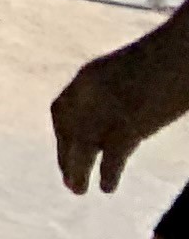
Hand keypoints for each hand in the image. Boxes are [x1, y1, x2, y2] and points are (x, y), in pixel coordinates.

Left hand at [58, 26, 188, 192]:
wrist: (183, 47)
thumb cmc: (169, 55)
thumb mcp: (137, 71)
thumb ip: (122, 91)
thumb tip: (126, 111)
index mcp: (91, 75)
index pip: (62, 107)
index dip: (62, 132)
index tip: (67, 148)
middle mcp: (91, 90)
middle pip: (68, 128)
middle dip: (66, 154)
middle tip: (69, 181)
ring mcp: (110, 106)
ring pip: (82, 144)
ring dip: (77, 169)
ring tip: (77, 191)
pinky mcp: (132, 122)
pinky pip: (113, 154)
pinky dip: (108, 172)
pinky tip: (107, 188)